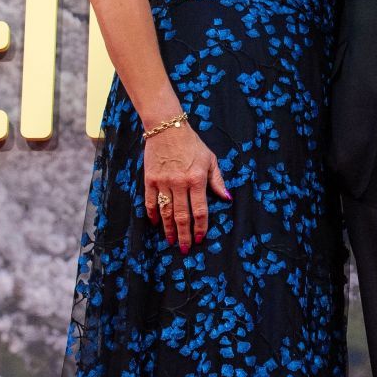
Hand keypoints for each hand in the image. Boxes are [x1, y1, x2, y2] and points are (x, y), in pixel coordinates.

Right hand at [143, 124, 229, 251]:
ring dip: (169, 228)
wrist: (167, 127)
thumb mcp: (210, 159)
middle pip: (182, 216)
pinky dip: (153, 214)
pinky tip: (156, 223)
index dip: (200, 227)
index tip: (200, 239)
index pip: (200, 210)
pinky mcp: (150, 179)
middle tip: (184, 249)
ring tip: (170, 241)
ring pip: (166, 211)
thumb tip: (227, 198)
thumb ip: (218, 181)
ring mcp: (163, 182)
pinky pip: (150, 201)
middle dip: (184, 235)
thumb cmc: (192, 144)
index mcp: (197, 179)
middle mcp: (180, 183)